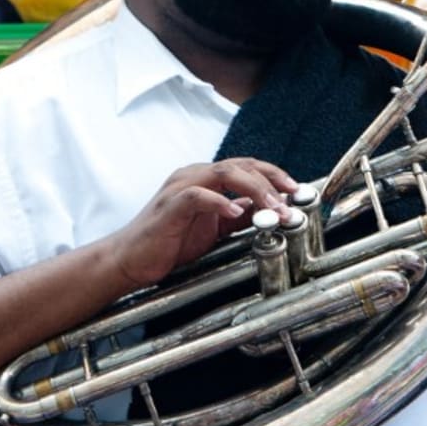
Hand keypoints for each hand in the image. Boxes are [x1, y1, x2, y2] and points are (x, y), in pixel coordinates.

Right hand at [109, 158, 298, 290]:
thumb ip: (238, 217)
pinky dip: (218, 202)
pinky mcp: (169, 206)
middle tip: (292, 199)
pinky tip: (234, 213)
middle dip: (271, 181)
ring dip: (254, 189)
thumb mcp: (214, 230)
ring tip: (273, 208)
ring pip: (223, 173)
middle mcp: (194, 176)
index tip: (297, 191)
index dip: (274, 176)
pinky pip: (197, 196)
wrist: (129, 260)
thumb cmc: (169, 243)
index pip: (246, 166)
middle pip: (240, 165)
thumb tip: (269, 211)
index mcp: (205, 179)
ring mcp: (180, 188)